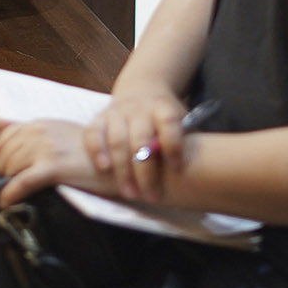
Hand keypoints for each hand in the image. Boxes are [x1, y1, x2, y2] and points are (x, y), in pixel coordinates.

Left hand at [0, 119, 116, 207]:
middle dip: (3, 173)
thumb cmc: (89, 149)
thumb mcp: (57, 130)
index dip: (0, 158)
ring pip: (9, 169)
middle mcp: (39, 132)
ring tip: (13, 194)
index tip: (6, 171)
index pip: (2, 140)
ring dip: (7, 183)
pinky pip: (21, 182)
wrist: (117, 158)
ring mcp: (45, 148)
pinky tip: (5, 201)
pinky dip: (9, 193)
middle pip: (3, 156)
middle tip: (11, 185)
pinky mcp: (53, 167)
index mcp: (39, 123)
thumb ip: (28, 128)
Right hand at [83, 85, 187, 201]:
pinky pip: (93, 133)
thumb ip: (184, 142)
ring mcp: (118, 112)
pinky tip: (104, 168)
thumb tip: (194, 173)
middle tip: (152, 196)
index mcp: (163, 108)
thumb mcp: (182, 123)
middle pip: (141, 139)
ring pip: (117, 140)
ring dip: (123, 169)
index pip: (168, 122)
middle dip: (146, 171)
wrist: (142, 91)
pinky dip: (96, 151)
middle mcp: (139, 108)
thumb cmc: (165, 120)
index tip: (177, 167)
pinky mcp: (100, 118)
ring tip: (130, 193)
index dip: (172, 145)